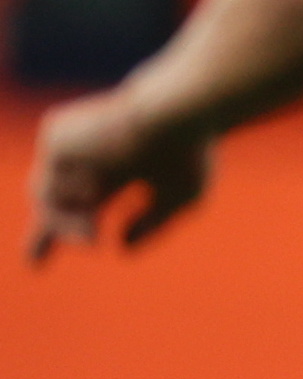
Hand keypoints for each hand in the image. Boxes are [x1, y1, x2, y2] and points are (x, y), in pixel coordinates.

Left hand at [27, 87, 210, 264]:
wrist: (176, 115)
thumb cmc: (189, 153)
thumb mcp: (181, 197)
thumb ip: (152, 224)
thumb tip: (121, 247)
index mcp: (118, 169)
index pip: (83, 204)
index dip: (62, 231)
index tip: (37, 263)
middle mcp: (91, 156)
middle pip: (53, 198)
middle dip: (56, 227)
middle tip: (87, 244)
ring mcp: (72, 144)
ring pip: (44, 193)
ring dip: (63, 220)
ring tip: (89, 233)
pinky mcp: (56, 133)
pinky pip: (48, 179)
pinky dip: (67, 193)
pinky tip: (93, 187)